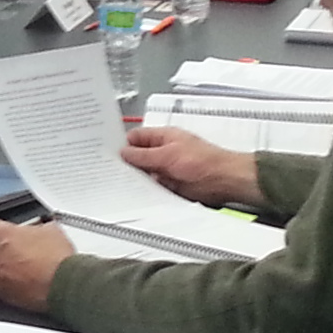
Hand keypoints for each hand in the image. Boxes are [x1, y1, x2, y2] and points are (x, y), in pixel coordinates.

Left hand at [0, 216, 76, 311]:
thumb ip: (36, 229)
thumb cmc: (57, 259)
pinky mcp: (0, 294)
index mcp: (3, 234)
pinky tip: (13, 284)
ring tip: (17, 271)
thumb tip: (40, 230)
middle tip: (19, 253)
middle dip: (1, 251)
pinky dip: (0, 285)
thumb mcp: (51, 231)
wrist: (62, 285)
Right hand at [121, 125, 263, 209]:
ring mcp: (167, 168)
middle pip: (139, 156)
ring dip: (137, 179)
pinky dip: (147, 190)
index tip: (108, 153)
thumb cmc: (204, 162)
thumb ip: (144, 155)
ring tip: (121, 184)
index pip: (136, 137)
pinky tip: (137, 194)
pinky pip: (154, 187)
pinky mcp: (171, 185)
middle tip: (111, 171)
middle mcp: (164, 152)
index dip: (123, 143)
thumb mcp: (167, 156)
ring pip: (145, 173)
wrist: (224, 181)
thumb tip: (124, 152)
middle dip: (128, 163)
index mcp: (164, 137)